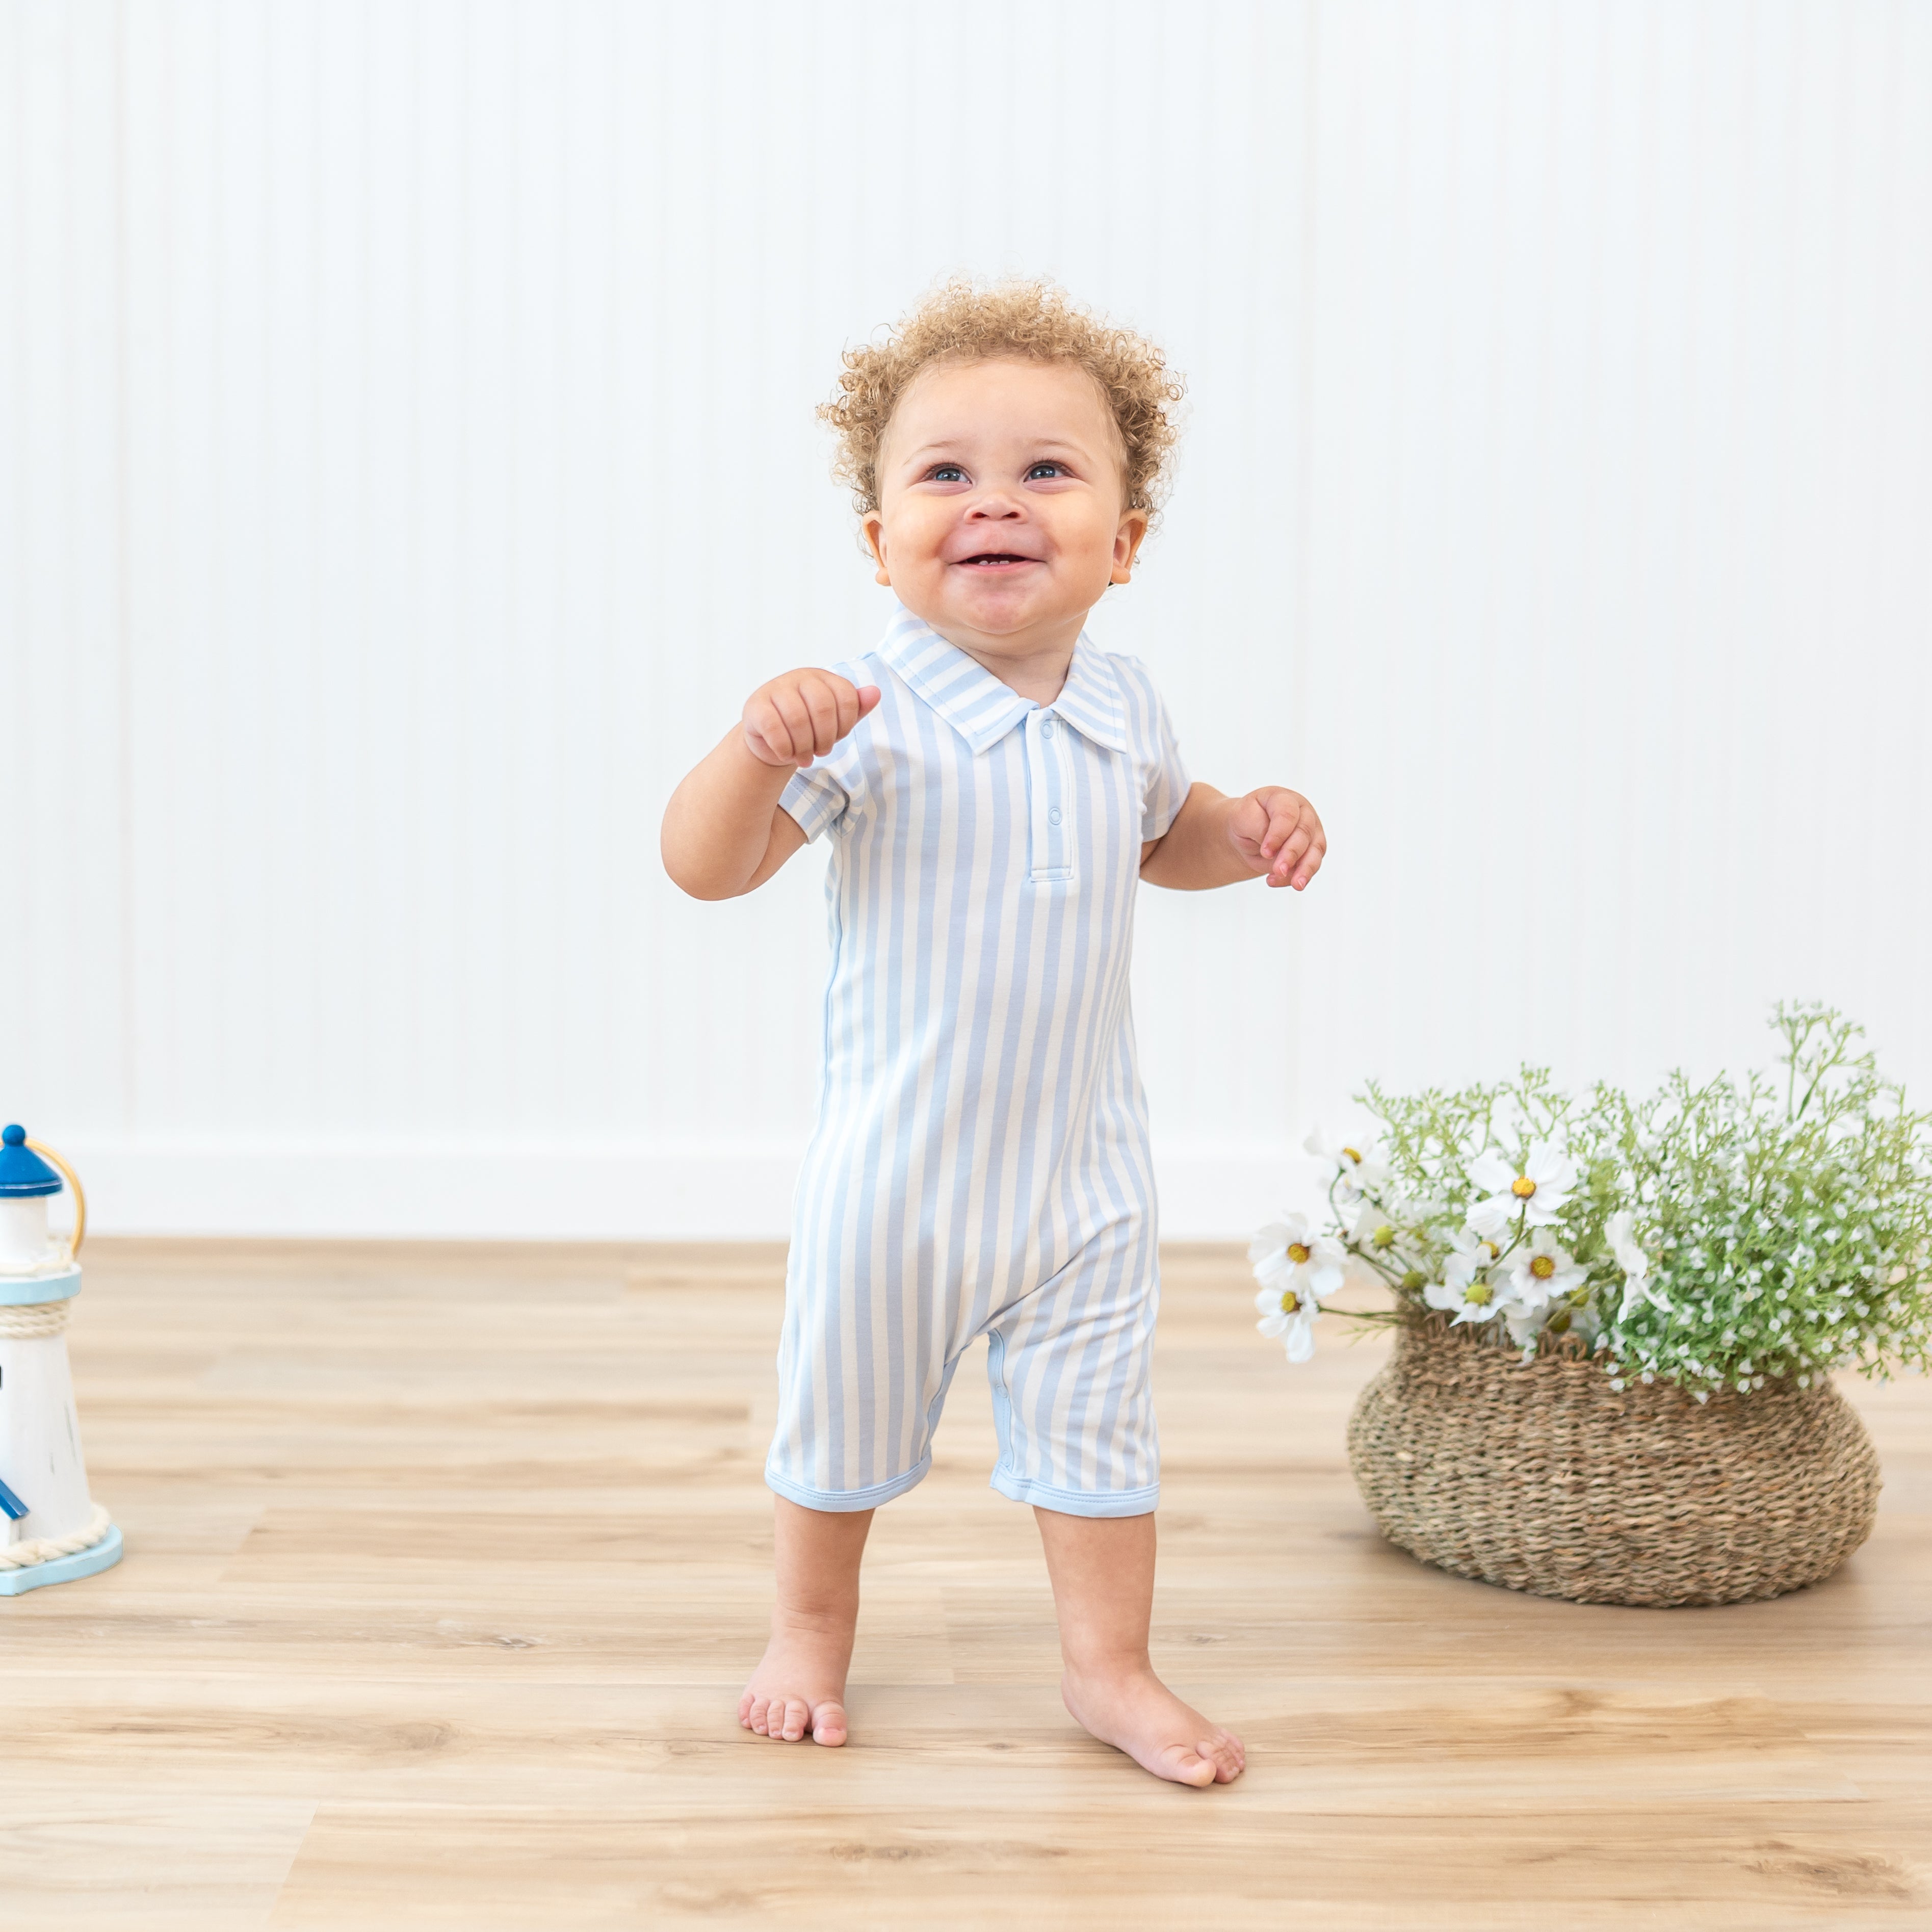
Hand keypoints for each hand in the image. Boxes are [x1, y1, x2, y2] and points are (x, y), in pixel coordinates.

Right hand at [742, 670, 881, 768]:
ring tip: (804, 758)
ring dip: (804, 747)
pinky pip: (773, 727)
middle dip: (825, 738)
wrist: (771, 741)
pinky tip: (786, 755)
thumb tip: (875, 692)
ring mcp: (775, 688)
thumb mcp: (836, 720)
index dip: (845, 724)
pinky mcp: (756, 705)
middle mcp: (800, 677)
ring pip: (797, 718)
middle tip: (821, 752)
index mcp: (823, 678)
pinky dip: (784, 748)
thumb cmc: (809, 729)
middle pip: (822, 706)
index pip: (846, 697)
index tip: (838, 737)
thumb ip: (856, 707)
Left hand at [1226, 786, 1325, 889]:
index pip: (1287, 813)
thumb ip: (1258, 827)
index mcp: (1283, 799)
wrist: (1246, 835)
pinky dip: (1298, 876)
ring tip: (1295, 884)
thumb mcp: (1242, 818)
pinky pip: (1311, 865)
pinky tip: (1278, 881)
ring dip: (1305, 869)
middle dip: (1292, 854)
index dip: (1278, 834)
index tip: (1265, 851)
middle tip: (1279, 869)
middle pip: (1304, 833)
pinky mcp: (1313, 849)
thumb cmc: (1245, 822)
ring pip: (1315, 850)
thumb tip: (1275, 848)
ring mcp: (1311, 831)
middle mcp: (1302, 812)